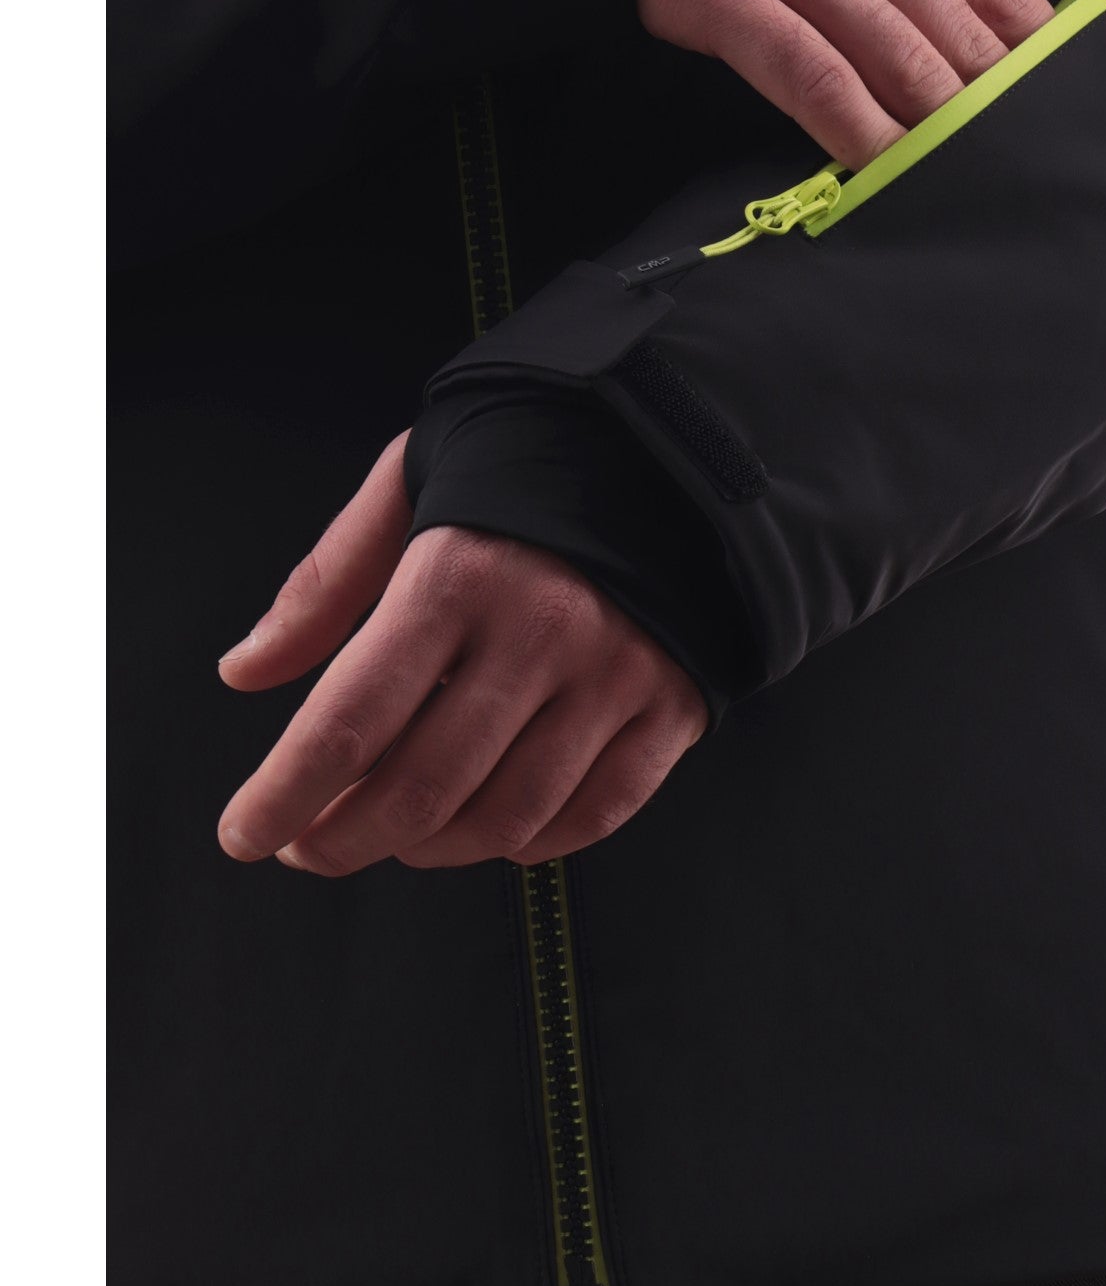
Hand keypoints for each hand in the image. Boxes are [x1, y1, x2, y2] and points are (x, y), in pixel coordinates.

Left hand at [216, 436, 703, 875]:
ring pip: (507, 815)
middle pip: (422, 788)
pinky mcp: (673, 702)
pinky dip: (534, 843)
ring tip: (396, 837)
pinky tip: (493, 831)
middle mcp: (541, 633)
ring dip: (432, 849)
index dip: (286, 793)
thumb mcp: (409, 482)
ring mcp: (616, 675)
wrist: (679, 436)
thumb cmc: (528, 456)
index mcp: (459, 574)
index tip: (246, 832)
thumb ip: (325, 584)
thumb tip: (246, 671)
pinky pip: (598, 812)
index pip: (351, 720)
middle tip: (308, 847)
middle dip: (344, 839)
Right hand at [633, 0, 1052, 167]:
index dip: (1022, 26)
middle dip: (991, 85)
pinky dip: (853, 125)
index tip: (1055, 75)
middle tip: (1026, 140)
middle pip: (943, 17)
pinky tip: (884, 164)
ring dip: (938, 115)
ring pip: (890, 50)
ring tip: (973, 164)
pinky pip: (808, 75)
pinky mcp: (731, 2)